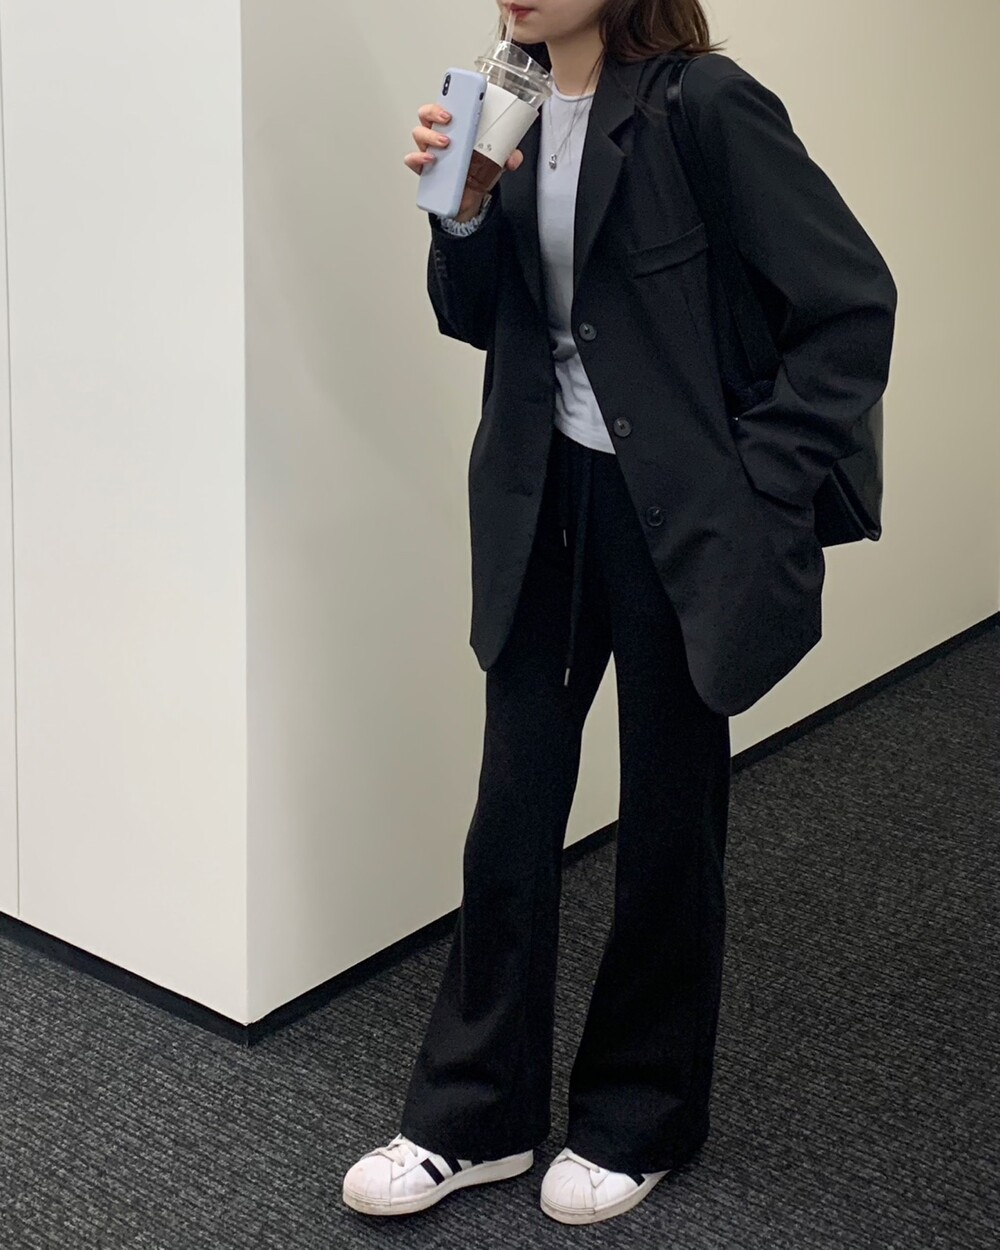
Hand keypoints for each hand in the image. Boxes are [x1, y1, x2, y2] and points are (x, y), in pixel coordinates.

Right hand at [406, 103, 523, 221]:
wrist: (471, 198)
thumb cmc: (477, 171)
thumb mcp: (496, 159)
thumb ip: (508, 155)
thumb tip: (513, 157)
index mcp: (455, 126)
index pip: (445, 103)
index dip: (447, 95)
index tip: (458, 96)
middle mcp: (439, 135)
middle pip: (426, 114)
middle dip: (434, 112)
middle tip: (448, 119)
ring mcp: (430, 151)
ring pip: (419, 134)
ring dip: (430, 135)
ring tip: (446, 143)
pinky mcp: (424, 170)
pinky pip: (413, 160)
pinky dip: (418, 158)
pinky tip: (430, 159)